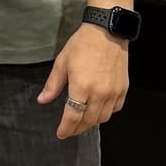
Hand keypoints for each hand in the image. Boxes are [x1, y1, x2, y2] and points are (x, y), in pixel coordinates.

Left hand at [38, 22, 129, 140]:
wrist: (107, 32)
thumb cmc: (83, 44)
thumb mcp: (62, 63)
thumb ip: (53, 85)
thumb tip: (42, 100)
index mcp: (81, 87)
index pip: (73, 116)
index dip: (66, 128)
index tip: (61, 133)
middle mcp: (99, 92)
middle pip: (88, 121)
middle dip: (77, 128)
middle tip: (70, 129)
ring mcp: (113, 92)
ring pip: (103, 118)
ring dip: (91, 122)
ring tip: (83, 121)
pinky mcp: (123, 89)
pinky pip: (115, 109)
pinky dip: (106, 113)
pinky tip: (99, 109)